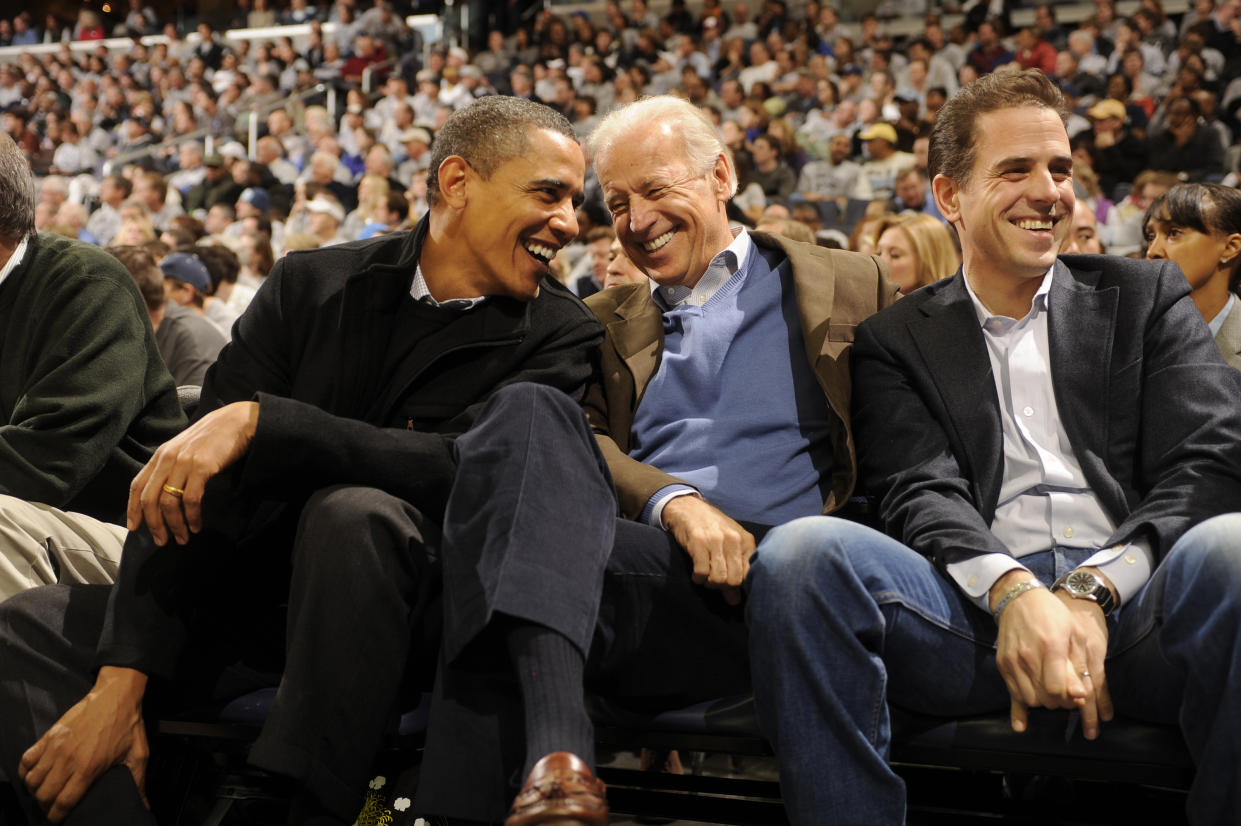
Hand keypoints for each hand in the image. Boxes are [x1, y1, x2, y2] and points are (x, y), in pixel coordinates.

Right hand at [19, 667, 149, 823]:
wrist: (117, 695)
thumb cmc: (128, 724)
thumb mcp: (138, 754)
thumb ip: (137, 782)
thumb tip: (143, 803)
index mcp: (89, 767)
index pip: (63, 803)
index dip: (58, 816)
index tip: (60, 819)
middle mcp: (68, 759)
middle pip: (44, 795)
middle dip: (46, 806)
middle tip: (53, 807)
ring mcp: (56, 747)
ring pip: (32, 780)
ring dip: (36, 791)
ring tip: (45, 793)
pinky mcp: (49, 735)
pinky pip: (27, 760)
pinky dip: (26, 771)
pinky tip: (36, 775)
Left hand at [127, 401, 258, 545]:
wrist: (238, 421)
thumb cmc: (214, 437)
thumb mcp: (185, 449)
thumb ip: (172, 465)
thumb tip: (165, 493)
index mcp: (161, 455)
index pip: (137, 485)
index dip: (133, 509)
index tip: (134, 527)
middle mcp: (168, 458)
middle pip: (150, 498)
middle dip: (154, 524)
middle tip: (161, 541)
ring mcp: (184, 463)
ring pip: (169, 502)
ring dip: (174, 525)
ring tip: (182, 538)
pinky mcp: (202, 468)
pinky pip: (191, 499)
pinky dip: (192, 517)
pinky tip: (196, 526)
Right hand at [661, 496, 754, 604]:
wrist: (689, 508)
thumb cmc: (712, 529)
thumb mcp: (728, 547)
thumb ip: (734, 572)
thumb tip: (735, 601)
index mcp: (746, 540)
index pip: (748, 576)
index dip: (737, 585)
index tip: (728, 583)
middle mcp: (733, 539)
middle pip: (733, 580)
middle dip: (722, 587)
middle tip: (714, 581)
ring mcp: (716, 540)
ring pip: (718, 578)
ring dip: (709, 584)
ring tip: (705, 578)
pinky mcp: (698, 542)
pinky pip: (701, 572)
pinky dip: (697, 579)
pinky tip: (696, 574)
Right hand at [991, 572, 1110, 737]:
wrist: (1019, 598)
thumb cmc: (1052, 615)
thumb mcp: (1074, 634)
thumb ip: (1079, 666)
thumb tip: (1081, 697)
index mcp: (1050, 646)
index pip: (1057, 690)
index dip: (1069, 699)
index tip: (1077, 696)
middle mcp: (1028, 656)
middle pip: (1044, 699)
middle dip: (1059, 702)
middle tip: (1066, 694)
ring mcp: (1012, 661)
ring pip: (1029, 699)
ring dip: (1043, 703)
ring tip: (1051, 692)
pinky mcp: (1003, 664)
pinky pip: (1013, 694)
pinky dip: (1022, 707)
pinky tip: (1022, 724)